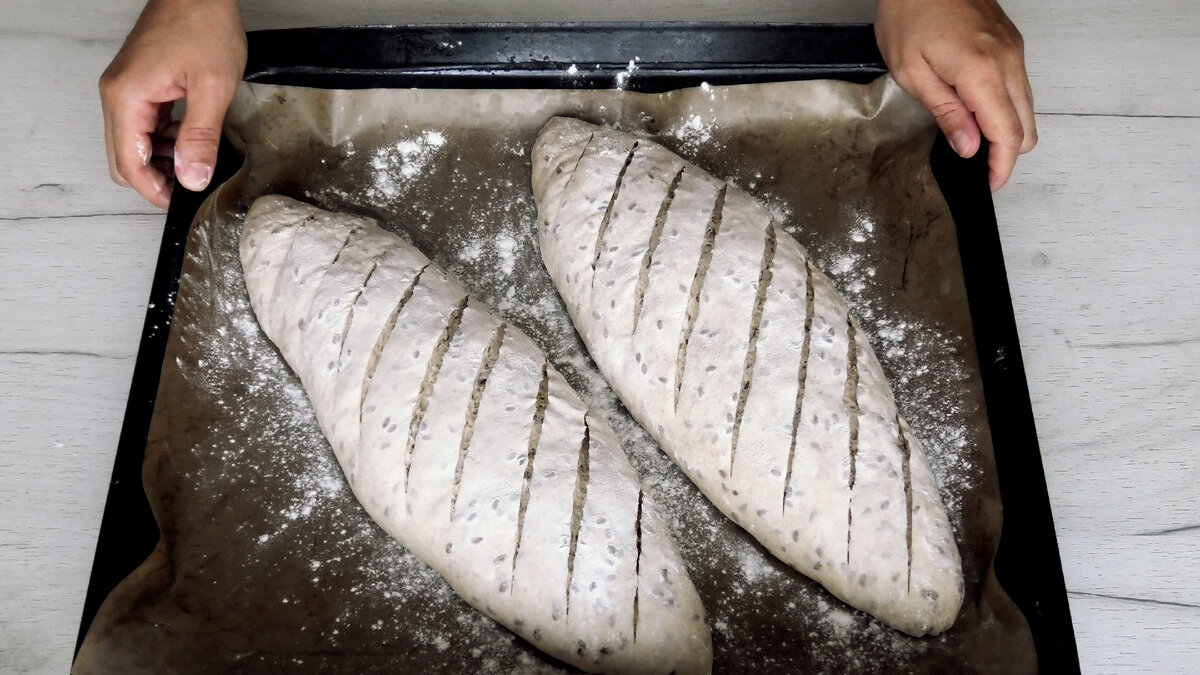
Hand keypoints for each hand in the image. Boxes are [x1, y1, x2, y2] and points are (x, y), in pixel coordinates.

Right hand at [100, 0, 245, 207]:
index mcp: (127, 97)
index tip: (178, 204)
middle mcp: (117, 94)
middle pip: (123, 158)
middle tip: (188, 189)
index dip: (153, 191)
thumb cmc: (203, 24)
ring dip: (159, 160)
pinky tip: (189, 140)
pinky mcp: (138, 83)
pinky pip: (142, 124)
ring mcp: (125, 88)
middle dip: (154, 179)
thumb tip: (192, 177)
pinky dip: (162, 139)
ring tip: (195, 165)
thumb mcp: (212, 87)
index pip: (128, 164)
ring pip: (132, 143)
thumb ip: (201, 137)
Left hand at [875, 0, 1036, 190]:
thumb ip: (946, 112)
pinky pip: (1019, 86)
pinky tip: (980, 114)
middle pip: (1026, 125)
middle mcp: (1007, 61)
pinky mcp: (1010, 43)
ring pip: (1027, 106)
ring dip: (1008, 131)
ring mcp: (1013, 50)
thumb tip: (969, 147)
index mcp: (982, 72)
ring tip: (976, 144)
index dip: (1001, 167)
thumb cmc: (909, 13)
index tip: (990, 185)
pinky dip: (1006, 108)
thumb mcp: (912, 71)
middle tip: (981, 171)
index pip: (1007, 134)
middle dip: (1007, 154)